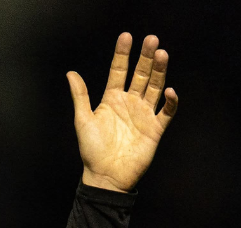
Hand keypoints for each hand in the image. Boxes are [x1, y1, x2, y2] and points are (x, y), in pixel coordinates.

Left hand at [67, 33, 178, 192]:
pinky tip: (169, 90)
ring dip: (159, 71)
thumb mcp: (82, 119)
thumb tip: (70, 73)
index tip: (126, 37)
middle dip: (146, 57)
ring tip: (162, 54)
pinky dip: (169, 101)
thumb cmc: (92, 150)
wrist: (105, 176)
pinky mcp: (155, 129)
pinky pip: (166, 112)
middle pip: (141, 75)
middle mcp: (130, 103)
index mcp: (112, 99)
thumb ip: (80, 95)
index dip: (122, 54)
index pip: (119, 71)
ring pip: (155, 87)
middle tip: (152, 39)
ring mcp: (143, 114)